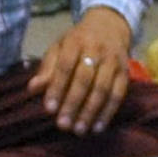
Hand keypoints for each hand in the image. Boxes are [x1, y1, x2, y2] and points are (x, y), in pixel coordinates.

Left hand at [33, 8, 134, 134]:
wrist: (110, 26)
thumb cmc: (78, 41)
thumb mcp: (59, 48)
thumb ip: (47, 69)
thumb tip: (32, 89)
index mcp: (76, 41)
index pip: (65, 66)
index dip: (57, 88)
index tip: (49, 109)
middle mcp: (97, 50)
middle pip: (84, 79)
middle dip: (73, 104)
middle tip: (63, 125)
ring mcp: (113, 61)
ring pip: (102, 89)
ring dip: (90, 112)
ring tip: (79, 130)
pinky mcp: (125, 73)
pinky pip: (118, 95)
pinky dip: (108, 113)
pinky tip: (98, 127)